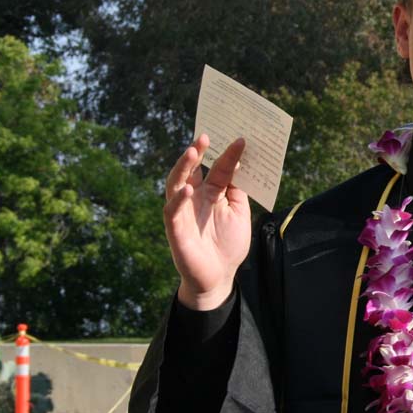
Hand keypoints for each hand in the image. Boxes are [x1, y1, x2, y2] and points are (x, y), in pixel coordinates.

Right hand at [164, 133, 251, 309]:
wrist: (219, 277)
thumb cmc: (228, 243)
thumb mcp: (239, 212)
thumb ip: (236, 189)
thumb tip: (240, 162)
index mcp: (211, 192)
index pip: (216, 168)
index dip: (226, 154)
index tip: (241, 138)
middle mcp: (194, 198)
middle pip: (192, 169)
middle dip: (198, 152)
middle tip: (206, 135)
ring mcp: (183, 212)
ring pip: (176, 184)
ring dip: (183, 168)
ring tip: (192, 152)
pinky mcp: (175, 230)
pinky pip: (172, 212)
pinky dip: (177, 199)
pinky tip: (186, 189)